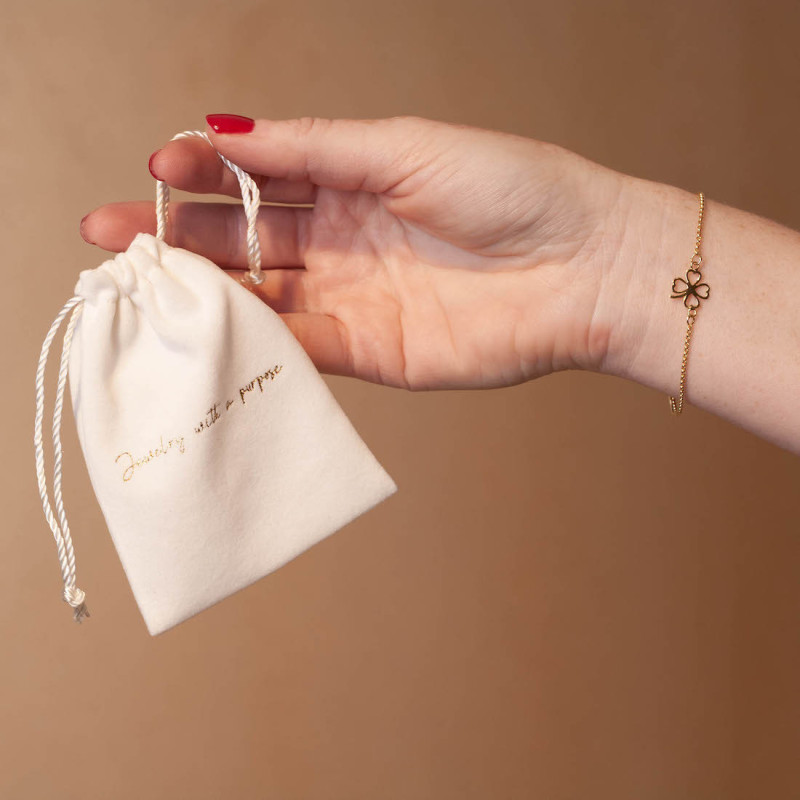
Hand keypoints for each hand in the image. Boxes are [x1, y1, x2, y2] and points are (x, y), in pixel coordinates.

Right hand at [81, 115, 631, 389]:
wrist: (584, 267)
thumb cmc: (512, 189)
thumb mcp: (405, 147)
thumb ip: (316, 148)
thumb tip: (225, 131)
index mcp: (352, 180)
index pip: (257, 177)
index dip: (203, 174)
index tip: (156, 169)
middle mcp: (345, 241)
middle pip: (245, 239)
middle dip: (179, 236)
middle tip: (114, 236)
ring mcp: (355, 299)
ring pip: (262, 297)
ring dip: (206, 294)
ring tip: (145, 288)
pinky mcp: (374, 353)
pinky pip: (303, 349)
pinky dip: (257, 342)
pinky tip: (210, 334)